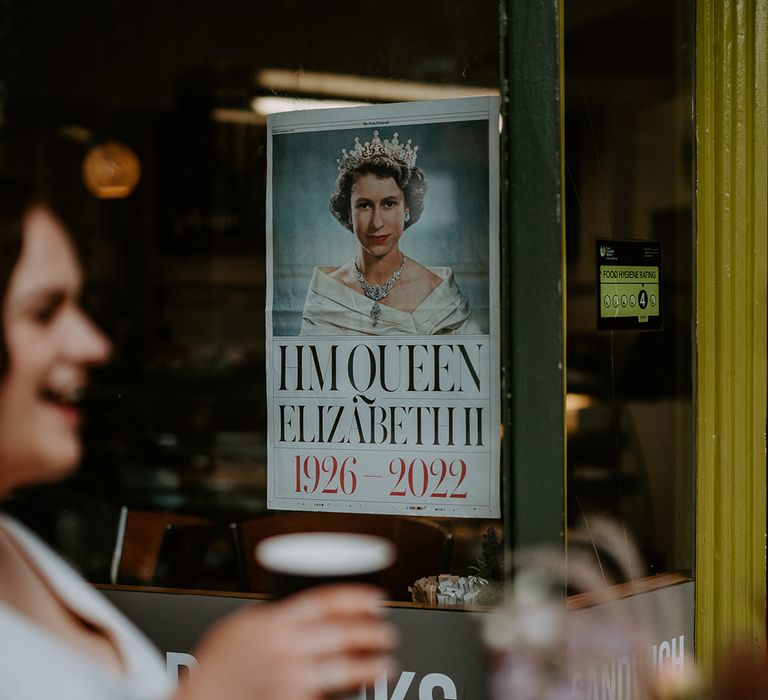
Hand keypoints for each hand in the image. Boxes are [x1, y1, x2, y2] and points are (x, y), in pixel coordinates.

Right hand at [175, 584, 396, 699]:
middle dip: (372, 633)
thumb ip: (271, 618)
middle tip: (387, 632)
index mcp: (273, 621)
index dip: (357, 598)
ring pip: (344, 668)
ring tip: (385, 663)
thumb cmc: (215, 669)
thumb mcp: (240, 627)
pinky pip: (330, 695)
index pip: (325, 601)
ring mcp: (290, 677)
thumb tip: (297, 610)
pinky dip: (350, 692)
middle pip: (342, 633)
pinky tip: (361, 689)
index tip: (376, 599)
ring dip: (371, 665)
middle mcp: (285, 647)